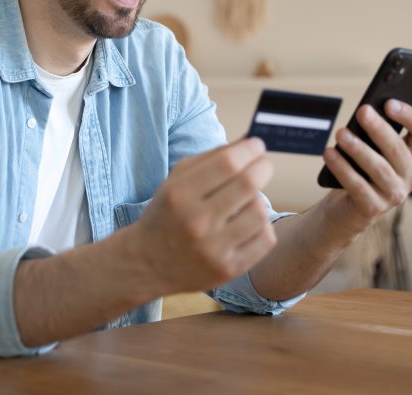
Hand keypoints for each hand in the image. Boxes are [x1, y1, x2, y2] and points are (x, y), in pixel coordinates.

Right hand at [129, 138, 277, 295]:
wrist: (145, 263)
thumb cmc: (166, 214)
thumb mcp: (176, 180)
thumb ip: (211, 158)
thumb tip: (249, 142)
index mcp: (179, 194)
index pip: (227, 163)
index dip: (249, 149)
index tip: (256, 145)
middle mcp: (196, 222)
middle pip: (248, 184)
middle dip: (263, 168)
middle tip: (262, 165)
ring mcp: (213, 249)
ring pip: (260, 212)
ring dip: (258, 200)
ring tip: (246, 201)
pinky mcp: (228, 269)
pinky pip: (266, 240)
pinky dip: (262, 227)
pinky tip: (248, 224)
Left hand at [320, 100, 411, 237]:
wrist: (347, 209)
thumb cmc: (361, 171)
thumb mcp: (370, 150)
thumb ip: (371, 134)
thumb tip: (364, 112)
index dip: (411, 117)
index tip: (390, 103)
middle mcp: (410, 177)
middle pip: (398, 149)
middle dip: (379, 129)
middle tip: (362, 111)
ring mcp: (394, 195)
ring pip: (378, 168)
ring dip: (358, 148)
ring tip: (340, 133)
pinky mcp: (373, 208)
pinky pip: (357, 185)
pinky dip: (342, 168)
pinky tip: (329, 154)